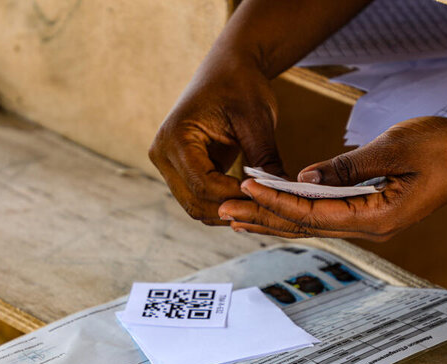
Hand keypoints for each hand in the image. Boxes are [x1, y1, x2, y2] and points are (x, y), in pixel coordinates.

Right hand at [149, 57, 284, 225]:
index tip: (267, 196)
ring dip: (228, 211)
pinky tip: (249, 200)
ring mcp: (167, 165)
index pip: (203, 184)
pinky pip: (199, 198)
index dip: (236, 196)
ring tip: (260, 205)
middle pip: (194, 202)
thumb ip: (265, 159)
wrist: (228, 70)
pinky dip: (224, 204)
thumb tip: (284, 194)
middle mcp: (162, 154)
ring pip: (195, 206)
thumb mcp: (256, 120)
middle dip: (232, 209)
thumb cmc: (241, 86)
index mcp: (175, 138)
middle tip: (266, 208)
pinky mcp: (179, 171)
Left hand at [218, 117, 446, 240]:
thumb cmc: (445, 147)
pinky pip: (325, 216)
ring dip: (273, 218)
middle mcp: (371, 228)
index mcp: (377, 218)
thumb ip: (347, 166)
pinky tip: (274, 211)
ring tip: (236, 216)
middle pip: (305, 227)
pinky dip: (295, 212)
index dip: (276, 202)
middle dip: (262, 217)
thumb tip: (303, 178)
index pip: (313, 214)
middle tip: (222, 211)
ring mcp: (371, 223)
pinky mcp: (371, 212)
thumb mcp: (395, 148)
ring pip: (312, 225)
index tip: (245, 190)